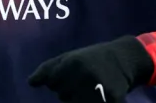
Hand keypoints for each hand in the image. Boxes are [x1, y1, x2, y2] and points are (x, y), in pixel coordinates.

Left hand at [29, 36, 154, 102]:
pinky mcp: (110, 99)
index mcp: (72, 63)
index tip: (73, 72)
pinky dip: (93, 101)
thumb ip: (48, 69)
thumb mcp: (69, 57)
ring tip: (92, 87)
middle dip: (71, 89)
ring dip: (81, 98)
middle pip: (62, 96)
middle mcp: (83, 75)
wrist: (124, 58)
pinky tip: (99, 95)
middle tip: (86, 78)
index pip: (52, 83)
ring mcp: (97, 88)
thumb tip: (31, 82)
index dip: (61, 79)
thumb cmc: (92, 58)